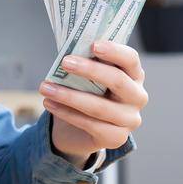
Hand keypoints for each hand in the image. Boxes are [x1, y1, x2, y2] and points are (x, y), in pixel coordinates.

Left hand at [39, 39, 147, 159]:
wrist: (80, 128)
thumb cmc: (86, 92)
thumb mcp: (87, 75)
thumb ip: (84, 61)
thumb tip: (68, 50)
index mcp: (134, 75)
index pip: (131, 59)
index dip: (114, 51)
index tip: (93, 45)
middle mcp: (137, 97)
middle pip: (118, 81)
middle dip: (90, 70)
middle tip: (64, 62)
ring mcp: (130, 120)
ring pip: (100, 107)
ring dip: (69, 96)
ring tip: (45, 87)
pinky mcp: (116, 138)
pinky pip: (90, 125)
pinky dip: (66, 113)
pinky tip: (49, 103)